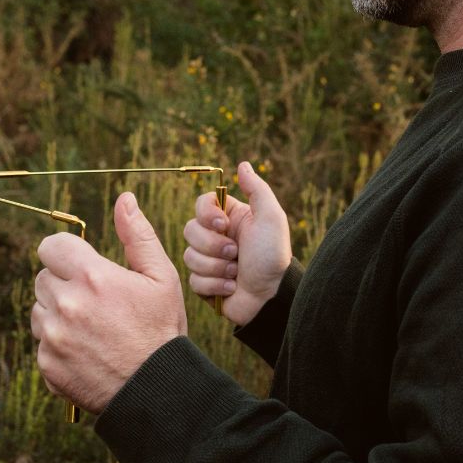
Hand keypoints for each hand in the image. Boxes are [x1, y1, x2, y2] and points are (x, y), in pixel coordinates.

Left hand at [31, 192, 186, 413]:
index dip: (66, 254)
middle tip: (96, 304)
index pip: (50, 246)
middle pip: (44, 278)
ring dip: (58, 314)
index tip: (81, 267)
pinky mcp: (47, 364)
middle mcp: (66, 304)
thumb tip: (124, 199)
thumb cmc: (161, 330)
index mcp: (91, 276)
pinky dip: (59, 345)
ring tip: (93, 329)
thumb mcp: (161, 277)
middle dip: (65, 285)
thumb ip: (137, 235)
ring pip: (39, 310)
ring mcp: (53, 336)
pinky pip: (41, 343)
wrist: (156, 389)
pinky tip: (87, 351)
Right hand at [183, 161, 291, 325]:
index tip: (223, 224)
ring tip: (236, 273)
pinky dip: (215, 285)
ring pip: (189, 257)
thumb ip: (257, 189)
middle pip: (189, 230)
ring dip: (217, 267)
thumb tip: (242, 165)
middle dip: (213, 245)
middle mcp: (215, 238)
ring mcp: (208, 261)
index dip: (207, 214)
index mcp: (228, 219)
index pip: (201, 205)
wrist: (272, 297)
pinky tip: (232, 288)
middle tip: (236, 253)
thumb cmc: (273, 256)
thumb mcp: (271, 218)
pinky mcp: (204, 284)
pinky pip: (193, 280)